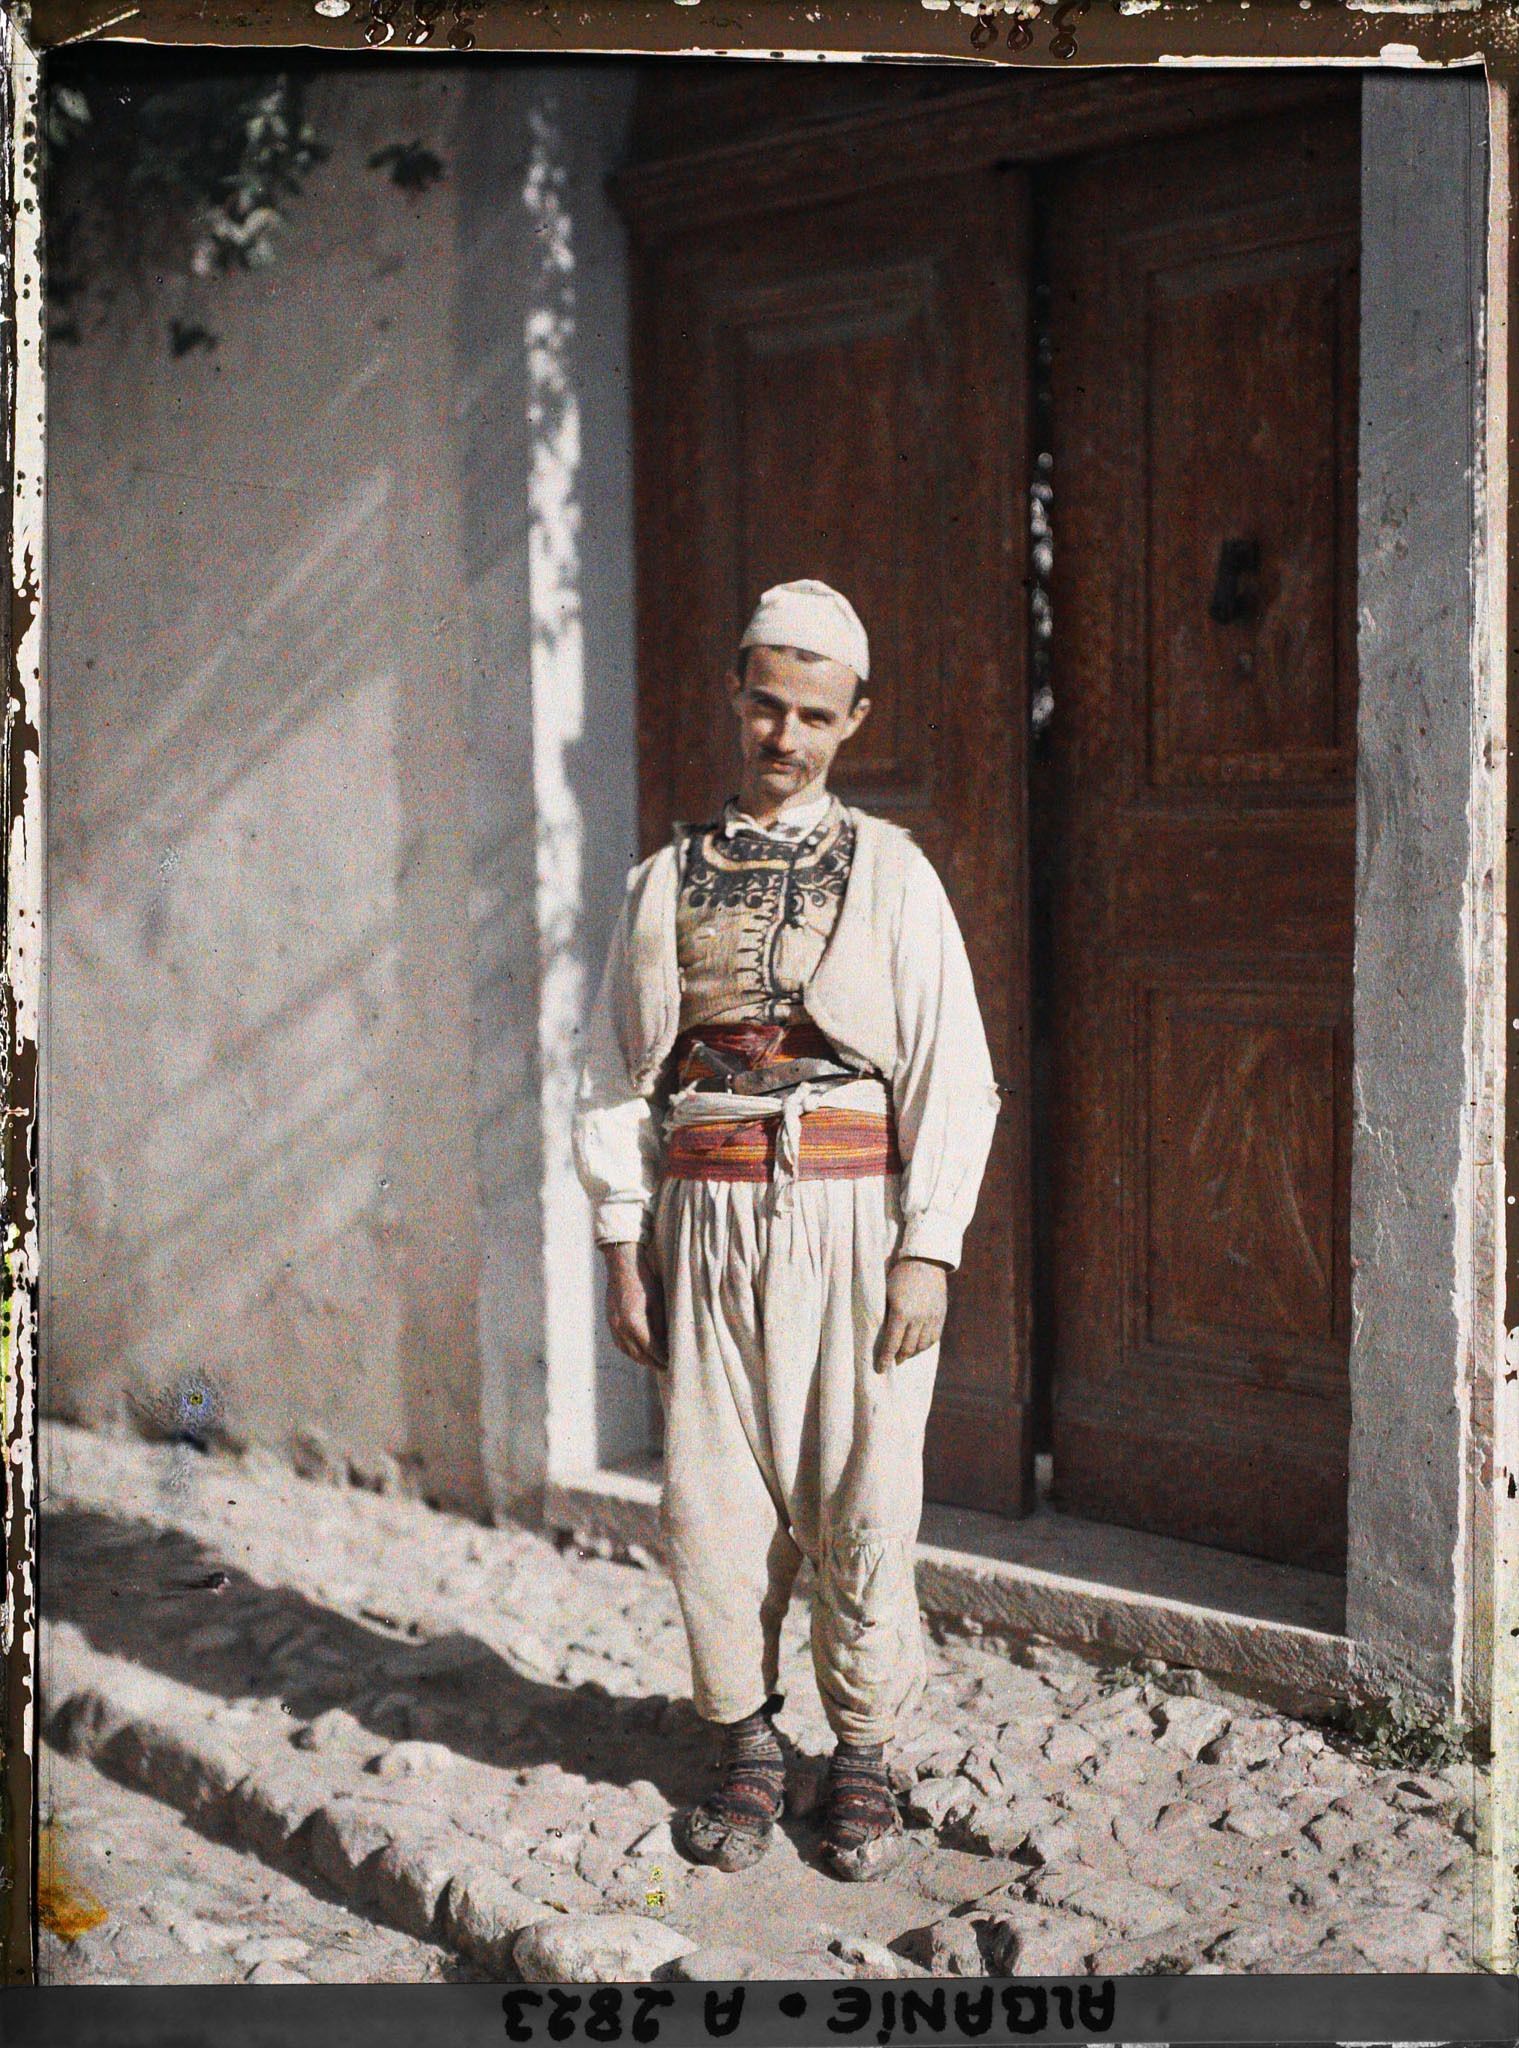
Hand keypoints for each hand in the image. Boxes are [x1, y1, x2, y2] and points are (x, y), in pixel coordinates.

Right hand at [603, 1240, 667, 1371]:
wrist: (623, 1263)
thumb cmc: (645, 1279)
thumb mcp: (659, 1301)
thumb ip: (661, 1325)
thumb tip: (668, 1343)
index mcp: (634, 1322)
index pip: (651, 1349)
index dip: (663, 1358)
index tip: (674, 1363)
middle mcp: (620, 1327)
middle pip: (638, 1354)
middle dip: (654, 1363)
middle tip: (668, 1367)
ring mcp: (613, 1325)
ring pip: (628, 1351)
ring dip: (642, 1359)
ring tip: (656, 1362)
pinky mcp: (610, 1321)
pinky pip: (620, 1343)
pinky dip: (631, 1351)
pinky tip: (640, 1351)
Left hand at [876, 1255, 948, 1370]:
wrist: (925, 1261)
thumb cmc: (899, 1275)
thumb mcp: (886, 1293)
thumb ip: (885, 1314)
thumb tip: (881, 1335)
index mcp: (901, 1312)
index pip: (892, 1343)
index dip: (886, 1359)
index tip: (881, 1369)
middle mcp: (918, 1317)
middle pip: (908, 1347)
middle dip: (899, 1357)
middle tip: (893, 1362)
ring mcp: (931, 1317)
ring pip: (922, 1345)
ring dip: (912, 1353)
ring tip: (905, 1354)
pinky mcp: (940, 1315)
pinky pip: (934, 1338)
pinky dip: (925, 1345)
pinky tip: (918, 1345)